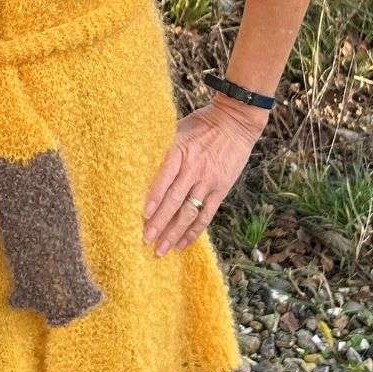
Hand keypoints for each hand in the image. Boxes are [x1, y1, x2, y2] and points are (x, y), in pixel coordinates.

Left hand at [143, 99, 264, 256]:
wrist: (235, 121)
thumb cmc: (201, 124)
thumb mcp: (178, 129)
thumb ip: (162, 148)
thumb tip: (137, 164)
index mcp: (180, 152)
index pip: (165, 179)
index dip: (154, 199)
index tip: (142, 216)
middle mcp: (194, 168)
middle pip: (174, 200)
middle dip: (159, 223)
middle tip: (146, 240)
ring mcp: (208, 181)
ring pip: (189, 212)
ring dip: (174, 233)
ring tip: (161, 249)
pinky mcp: (221, 189)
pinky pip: (206, 215)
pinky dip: (194, 231)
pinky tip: (183, 244)